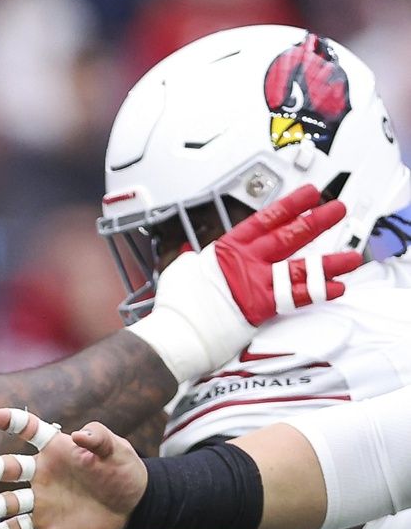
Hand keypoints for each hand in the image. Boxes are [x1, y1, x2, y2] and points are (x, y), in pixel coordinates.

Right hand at [0, 408, 146, 528]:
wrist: (131, 506)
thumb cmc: (123, 471)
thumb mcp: (117, 451)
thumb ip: (99, 439)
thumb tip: (80, 435)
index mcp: (55, 448)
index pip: (29, 430)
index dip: (11, 422)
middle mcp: (39, 472)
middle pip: (6, 469)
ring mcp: (38, 498)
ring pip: (4, 503)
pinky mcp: (41, 522)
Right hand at [134, 184, 361, 382]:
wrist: (176, 333)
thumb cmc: (176, 306)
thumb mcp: (179, 271)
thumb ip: (192, 261)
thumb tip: (190, 257)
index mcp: (227, 249)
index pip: (265, 219)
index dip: (290, 205)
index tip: (308, 195)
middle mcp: (246, 261)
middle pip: (290, 235)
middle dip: (317, 220)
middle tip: (336, 210)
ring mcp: (257, 283)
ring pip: (302, 266)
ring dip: (330, 262)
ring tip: (351, 257)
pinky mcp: (263, 306)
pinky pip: (298, 296)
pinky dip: (318, 292)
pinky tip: (336, 287)